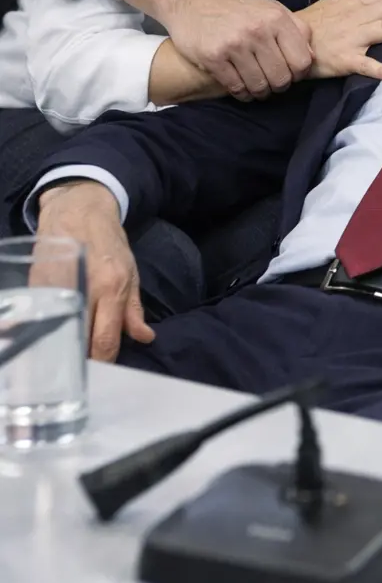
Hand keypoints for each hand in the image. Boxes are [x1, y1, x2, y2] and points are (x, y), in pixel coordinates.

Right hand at [36, 181, 153, 361]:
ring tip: (64, 360)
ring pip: (56, 333)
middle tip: (84, 372)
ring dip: (60, 349)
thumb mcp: (130, 271)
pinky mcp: (37, 284)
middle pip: (79, 342)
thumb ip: (133, 309)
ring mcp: (58, 287)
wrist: (78, 207)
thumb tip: (144, 338)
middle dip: (82, 362)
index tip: (104, 375)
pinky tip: (48, 338)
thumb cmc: (108, 241)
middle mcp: (85, 289)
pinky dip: (43, 331)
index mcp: (111, 287)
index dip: (105, 363)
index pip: (106, 341)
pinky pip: (39, 317)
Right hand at [166, 0, 313, 98]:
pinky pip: (237, 88)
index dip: (299, 73)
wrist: (194, 3)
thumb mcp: (271, 10)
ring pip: (260, 86)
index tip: (290, 73)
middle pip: (282, 78)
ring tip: (258, 87)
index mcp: (276, 18)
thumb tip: (311, 57)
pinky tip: (242, 87)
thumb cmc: (238, 11)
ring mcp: (235, 45)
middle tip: (272, 82)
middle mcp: (258, 30)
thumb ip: (296, 29)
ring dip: (260, 92)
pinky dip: (243, 93)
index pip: (302, 61)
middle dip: (279, 86)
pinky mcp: (214, 58)